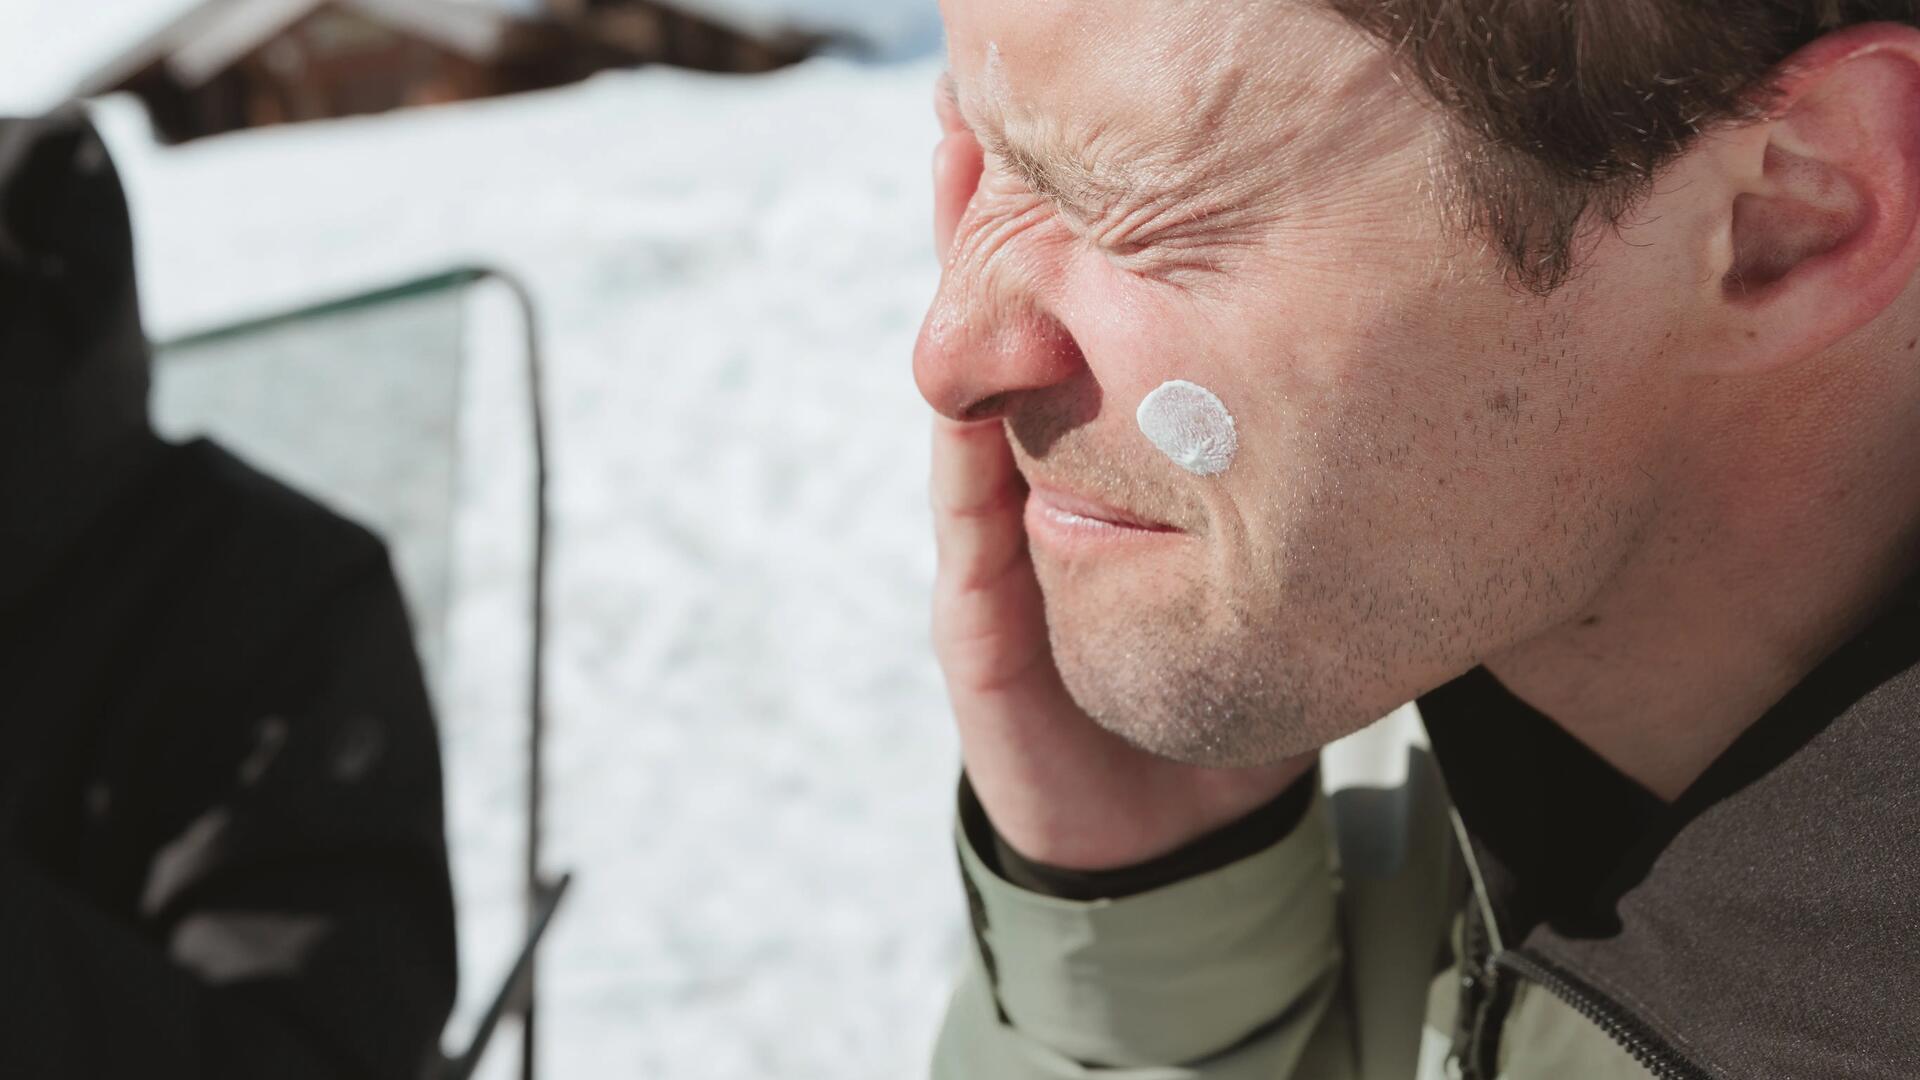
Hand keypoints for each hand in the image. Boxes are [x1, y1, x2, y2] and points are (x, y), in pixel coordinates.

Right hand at [926, 84, 1313, 870]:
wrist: (1167, 833)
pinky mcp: (982, 628)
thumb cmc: (1215, 689)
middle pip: (1004, 331)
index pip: (1075, 330)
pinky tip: (966, 381)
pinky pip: (970, 523)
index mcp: (1097, 474)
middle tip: (979, 106)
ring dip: (959, 293)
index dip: (1064, 230)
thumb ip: (1284, 490)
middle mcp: (1034, 492)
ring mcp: (995, 552)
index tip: (1069, 131)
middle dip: (990, 219)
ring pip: (970, 399)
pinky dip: (964, 450)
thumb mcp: (1266, 571)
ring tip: (953, 175)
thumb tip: (1387, 393)